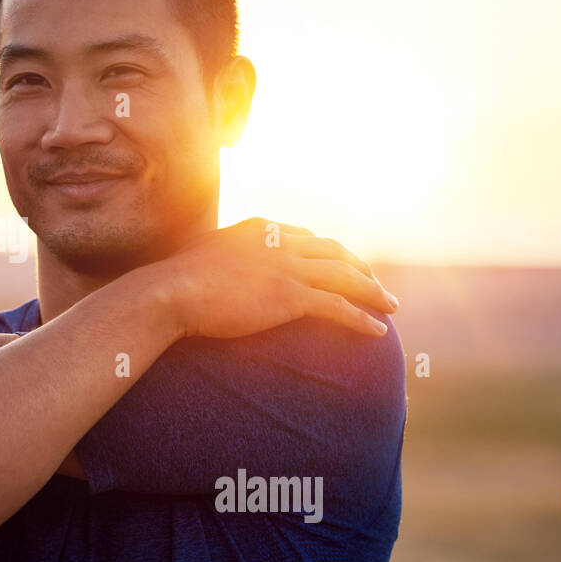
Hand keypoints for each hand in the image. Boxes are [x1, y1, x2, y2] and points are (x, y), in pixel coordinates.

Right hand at [160, 217, 398, 339]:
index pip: (306, 236)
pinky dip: (361, 319)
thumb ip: (218, 255)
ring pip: (345, 277)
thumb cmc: (173, 280)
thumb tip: (210, 266)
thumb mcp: (200, 254)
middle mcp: (280, 241)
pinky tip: (377, 332)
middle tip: (376, 284)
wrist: (170, 292)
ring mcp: (287, 267)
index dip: (328, 252)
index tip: (340, 264)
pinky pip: (338, 307)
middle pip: (334, 252)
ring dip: (372, 292)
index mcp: (260, 228)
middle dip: (361, 267)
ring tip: (390, 307)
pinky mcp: (290, 296)